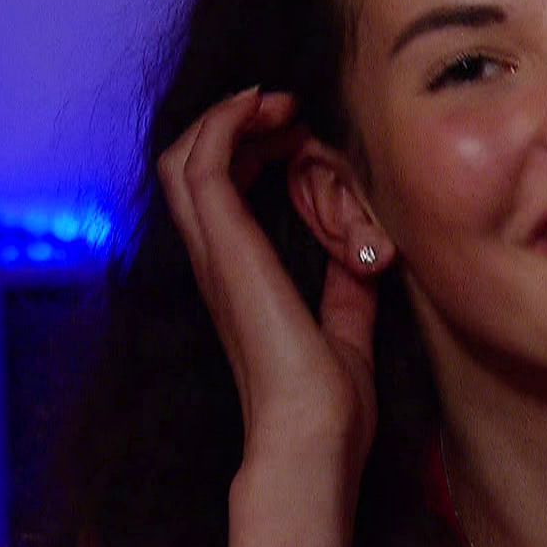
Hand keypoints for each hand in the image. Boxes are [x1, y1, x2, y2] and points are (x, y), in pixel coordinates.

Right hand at [157, 87, 380, 477]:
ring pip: (185, 156)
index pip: (215, 193)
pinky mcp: (225, 252)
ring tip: (277, 104)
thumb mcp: (346, 332)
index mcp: (237, 280)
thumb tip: (361, 259)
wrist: (311, 442)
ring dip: (230, 116)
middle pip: (187, 164)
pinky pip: (206, 165)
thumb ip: (345, 293)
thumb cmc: (327, 410)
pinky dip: (229, 124)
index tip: (298, 131)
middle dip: (234, 121)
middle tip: (286, 108)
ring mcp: (213, 256)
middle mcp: (214, 263)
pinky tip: (268, 111)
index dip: (248, 148)